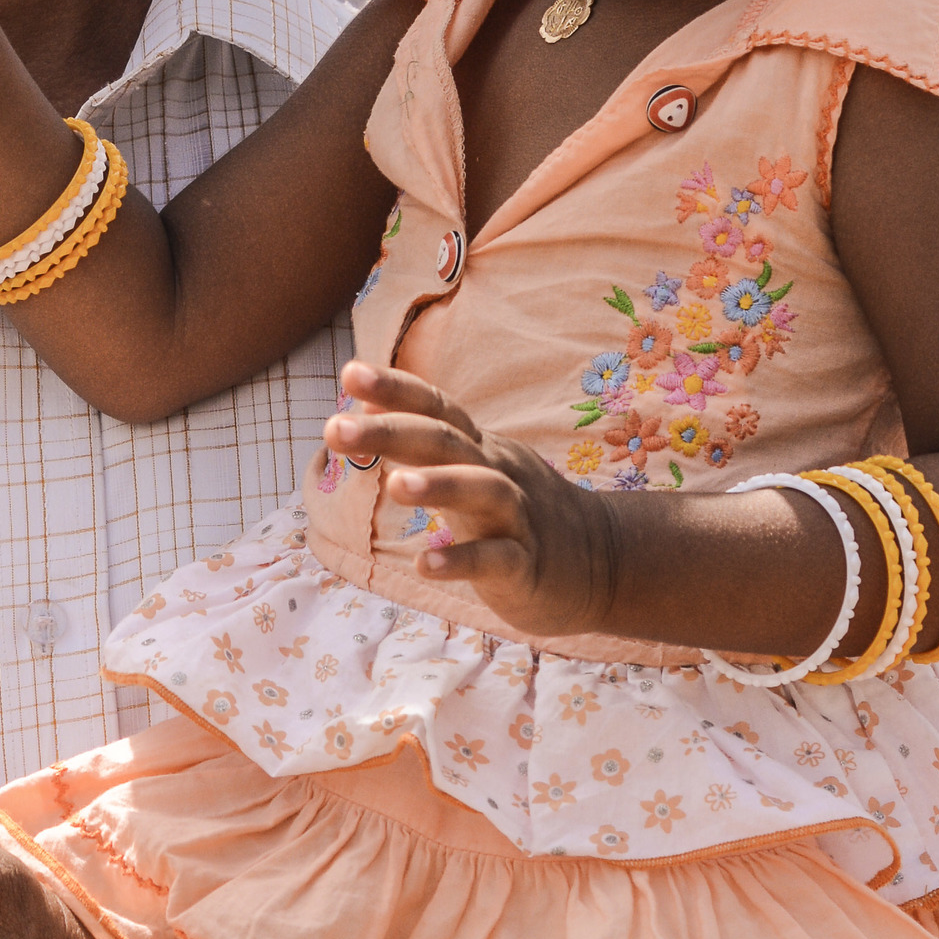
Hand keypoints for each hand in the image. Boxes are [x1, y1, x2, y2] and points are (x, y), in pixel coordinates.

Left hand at [323, 362, 615, 638]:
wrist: (603, 562)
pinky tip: (425, 566)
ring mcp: (517, 518)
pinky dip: (461, 560)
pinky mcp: (527, 566)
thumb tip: (359, 408)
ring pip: (483, 490)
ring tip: (395, 486)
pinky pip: (496, 560)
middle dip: (390, 431)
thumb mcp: (472, 470)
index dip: (395, 388)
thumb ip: (421, 443)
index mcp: (480, 447)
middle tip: (334, 428)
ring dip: (439, 485)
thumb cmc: (516, 513)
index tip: (349, 371)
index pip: (436, 407)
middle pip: (446, 441)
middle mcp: (498, 472)